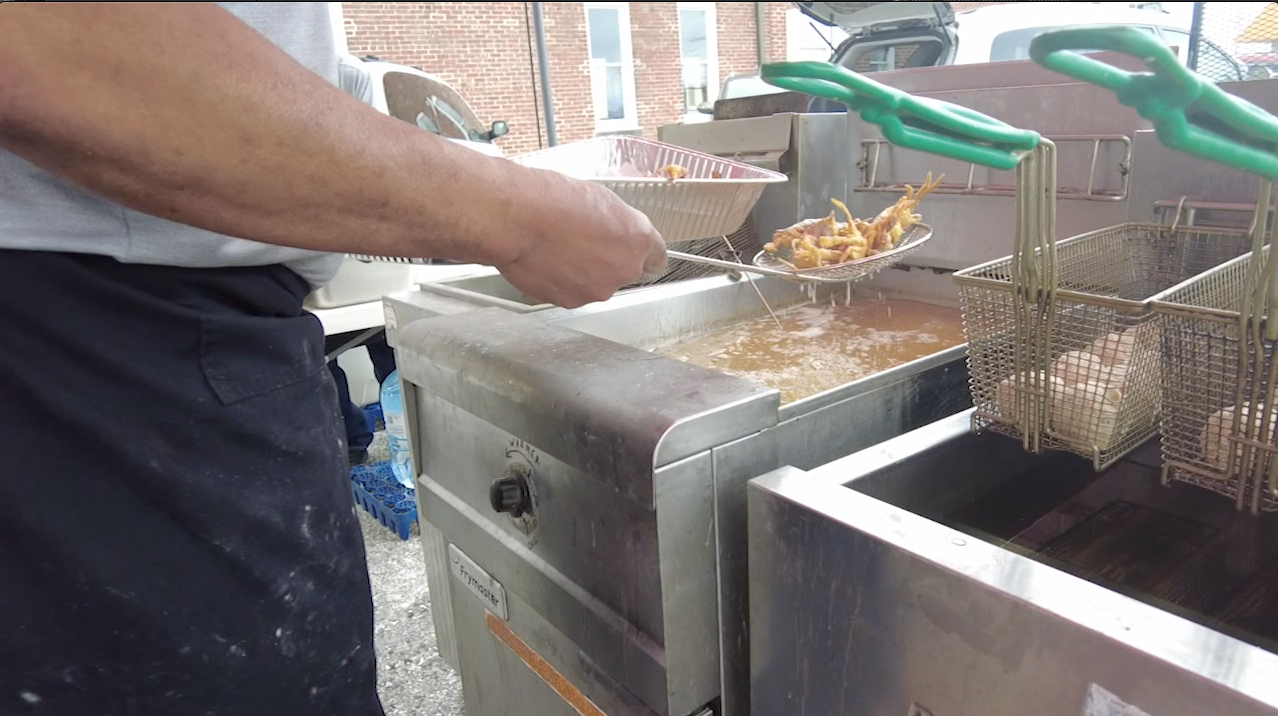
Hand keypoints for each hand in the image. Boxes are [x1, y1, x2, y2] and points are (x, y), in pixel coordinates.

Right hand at [497, 171, 666, 308]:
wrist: (517, 218)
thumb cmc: (551, 199)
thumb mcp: (598, 198)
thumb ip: (616, 223)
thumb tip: (613, 231)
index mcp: (638, 238)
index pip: (656, 257)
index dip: (642, 253)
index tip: (635, 252)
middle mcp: (624, 268)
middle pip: (623, 271)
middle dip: (607, 260)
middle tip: (581, 241)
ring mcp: (598, 288)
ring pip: (597, 283)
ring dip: (583, 272)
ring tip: (558, 249)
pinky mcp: (572, 301)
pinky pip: (573, 292)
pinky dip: (562, 281)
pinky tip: (548, 262)